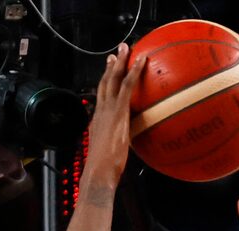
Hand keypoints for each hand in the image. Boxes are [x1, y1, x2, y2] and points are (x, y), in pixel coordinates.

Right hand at [83, 44, 145, 188]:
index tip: (108, 75)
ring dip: (119, 62)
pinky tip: (141, 61)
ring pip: (113, 80)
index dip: (104, 85)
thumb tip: (125, 151)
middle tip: (114, 54)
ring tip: (125, 49)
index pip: (101, 99)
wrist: (98, 173)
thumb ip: (116, 149)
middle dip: (109, 67)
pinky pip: (127, 86)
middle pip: (104, 84)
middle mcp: (100, 112)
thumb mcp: (110, 156)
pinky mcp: (118, 112)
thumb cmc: (104, 171)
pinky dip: (134, 72)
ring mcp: (107, 110)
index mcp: (97, 122)